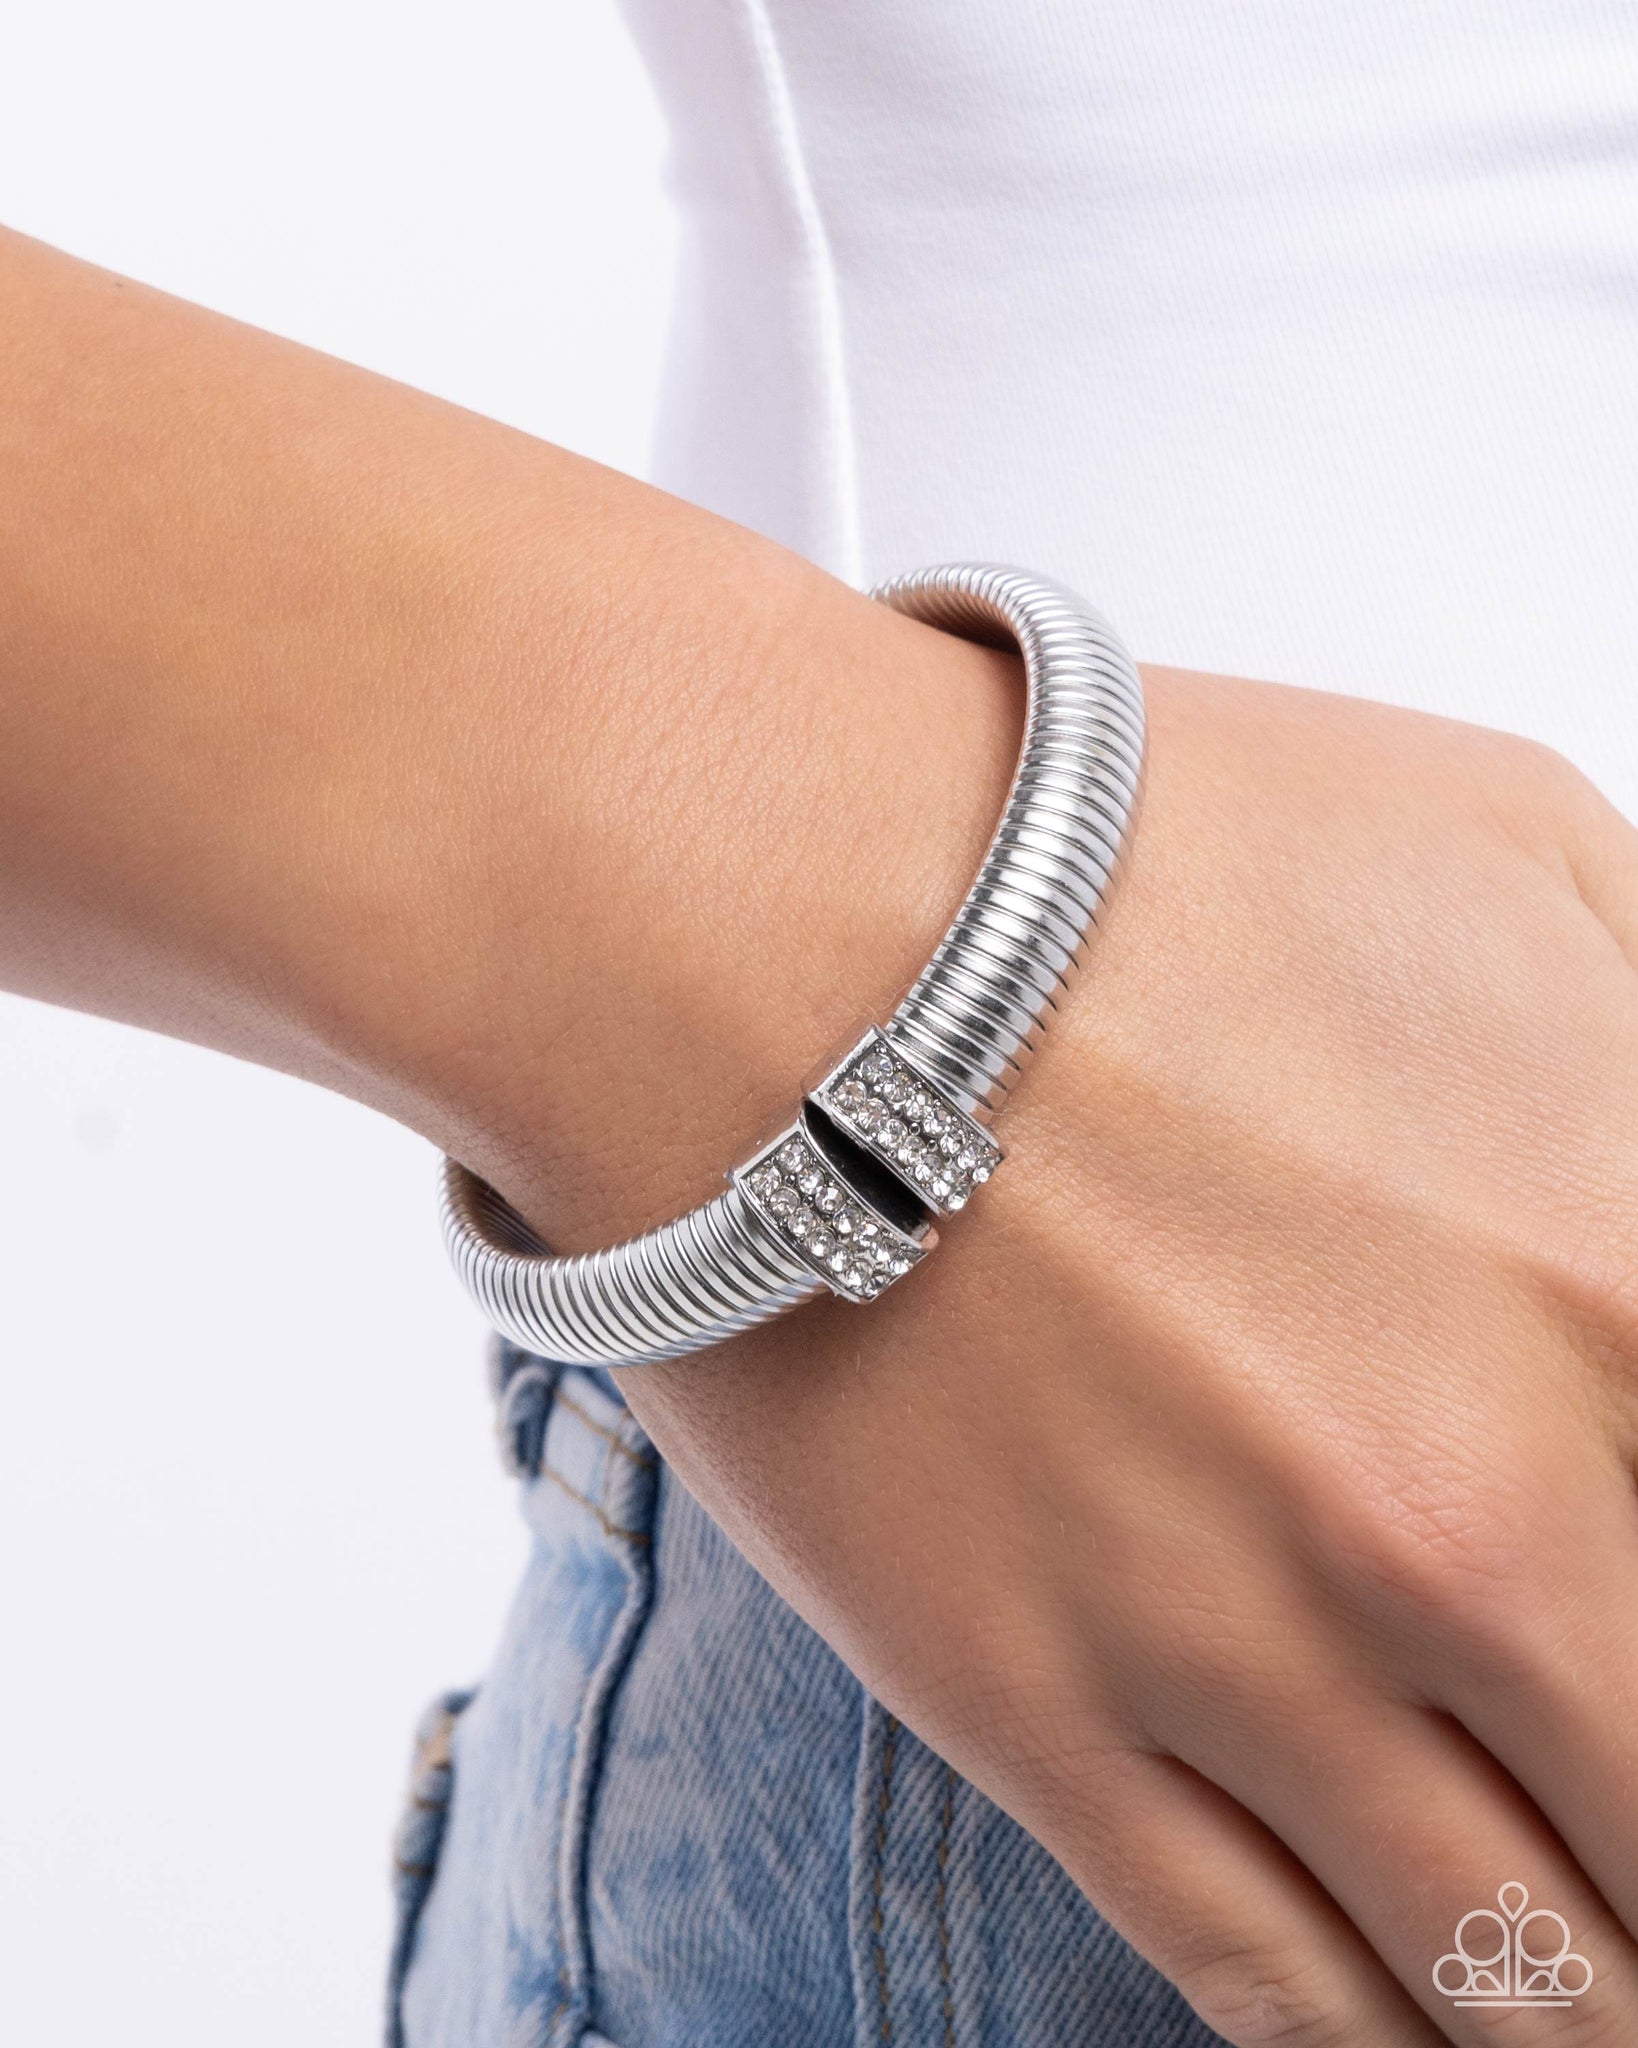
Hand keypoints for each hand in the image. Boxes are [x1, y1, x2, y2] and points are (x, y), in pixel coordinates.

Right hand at [612, 671, 1637, 2045]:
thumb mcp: (1521, 851)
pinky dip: (1391, 2045)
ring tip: (1589, 1992)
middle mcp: (1474, 1521)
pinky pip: (1280, 1988)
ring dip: (1584, 2007)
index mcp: (1627, 1289)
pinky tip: (1429, 2031)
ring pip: (1520, 1980)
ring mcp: (1247, 1646)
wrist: (750, 919)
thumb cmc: (1115, 859)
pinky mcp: (1044, 1716)